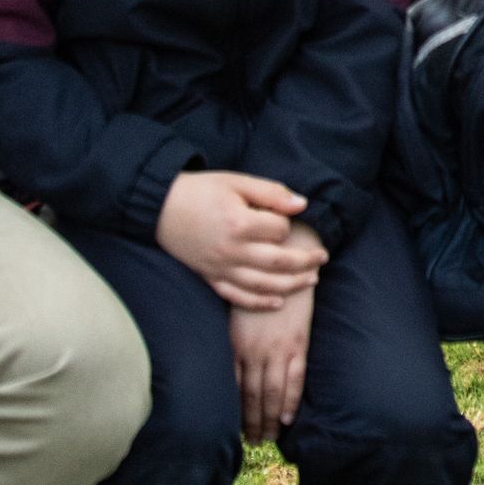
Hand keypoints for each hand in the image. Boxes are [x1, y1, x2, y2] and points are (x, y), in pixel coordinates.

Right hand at [155, 171, 325, 307]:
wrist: (160, 206)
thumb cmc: (200, 190)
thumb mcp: (236, 182)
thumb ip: (270, 193)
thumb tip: (302, 204)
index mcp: (239, 224)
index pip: (279, 230)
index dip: (288, 223)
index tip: (286, 217)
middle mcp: (231, 251)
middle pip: (279, 263)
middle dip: (306, 262)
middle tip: (323, 258)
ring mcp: (220, 268)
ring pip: (263, 285)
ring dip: (292, 285)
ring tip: (312, 280)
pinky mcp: (210, 277)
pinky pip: (237, 297)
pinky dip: (259, 303)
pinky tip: (278, 302)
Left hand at [229, 273, 314, 442]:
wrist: (285, 261)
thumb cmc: (257, 285)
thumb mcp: (236, 312)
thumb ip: (234, 340)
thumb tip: (230, 367)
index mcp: (236, 343)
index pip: (233, 387)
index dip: (234, 411)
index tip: (234, 428)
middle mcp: (254, 350)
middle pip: (251, 396)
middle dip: (251, 422)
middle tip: (252, 442)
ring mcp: (277, 348)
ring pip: (271, 393)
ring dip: (269, 419)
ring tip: (268, 437)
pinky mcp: (298, 344)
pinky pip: (295, 379)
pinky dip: (291, 401)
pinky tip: (287, 418)